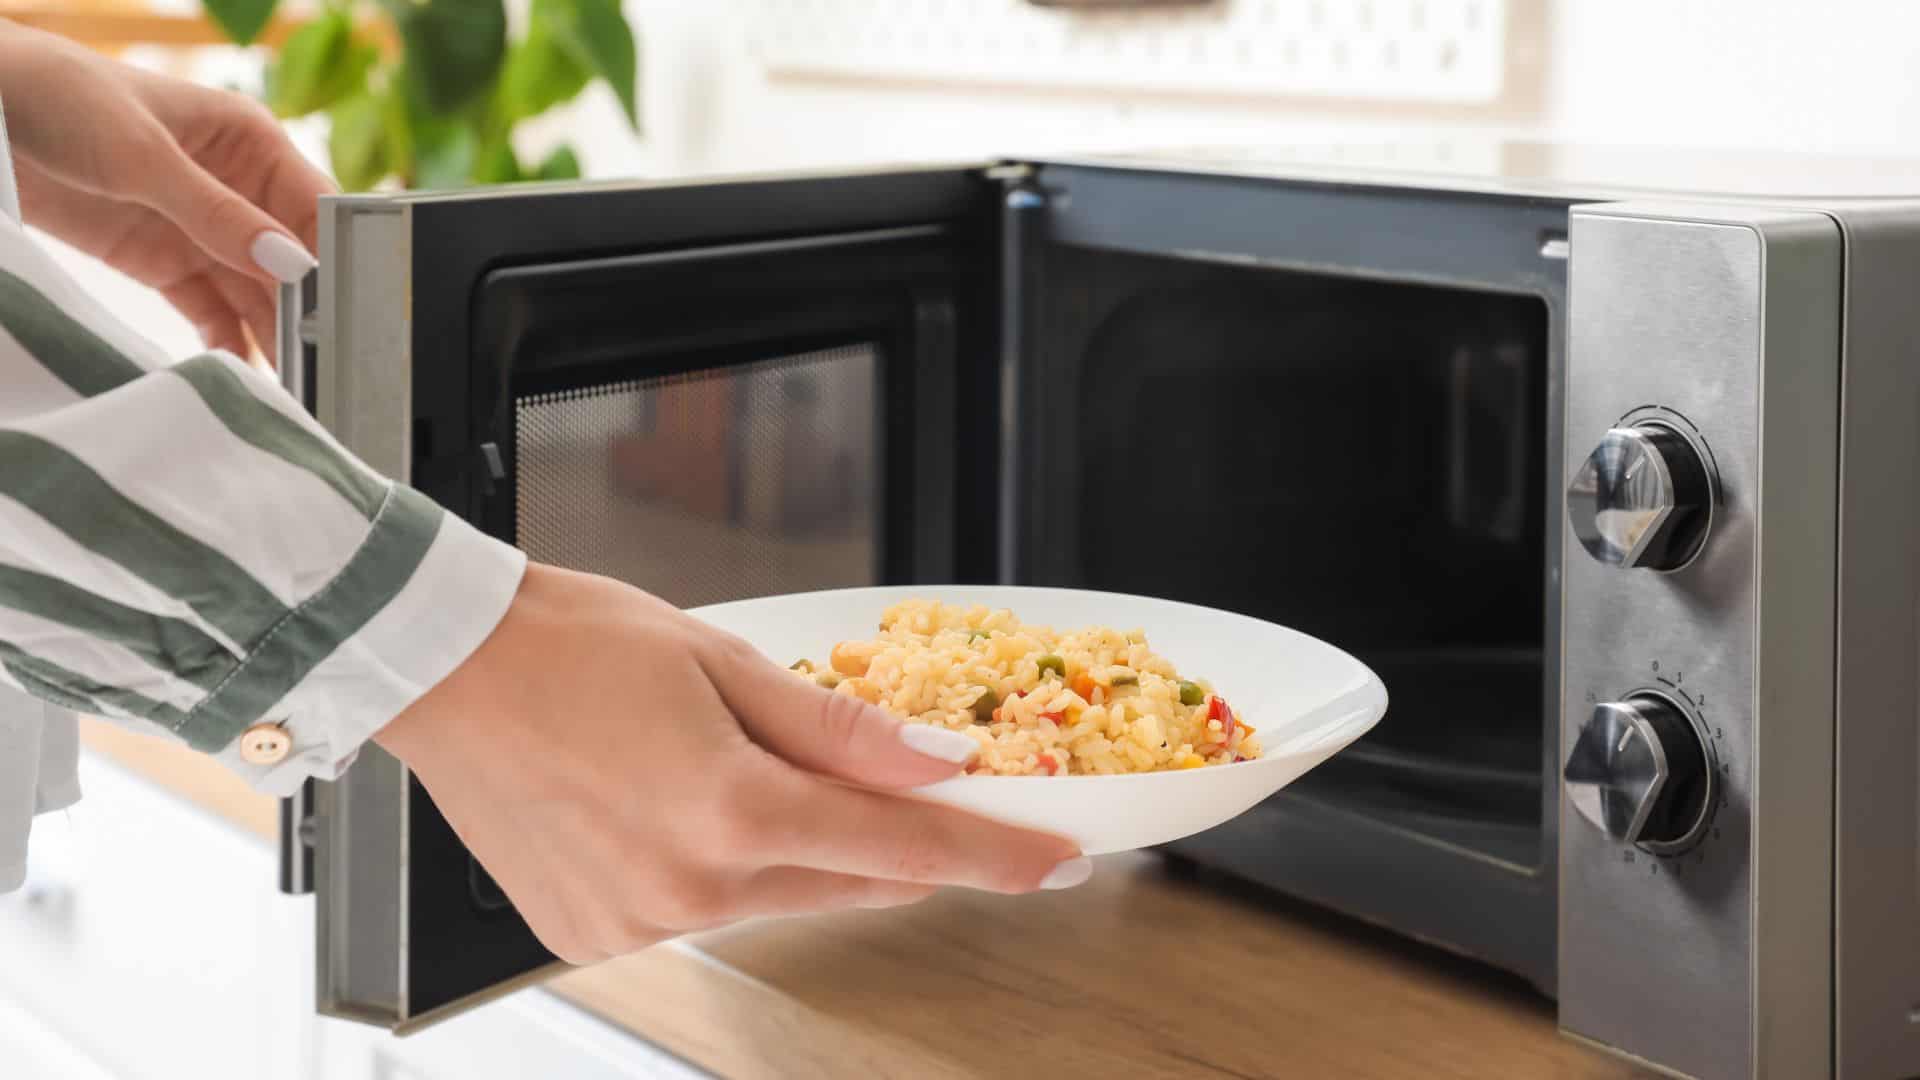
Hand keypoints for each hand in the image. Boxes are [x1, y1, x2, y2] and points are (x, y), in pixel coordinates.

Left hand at [0, 21, 333, 360]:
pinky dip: (226, 343)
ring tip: (292, 387)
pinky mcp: (163, 262)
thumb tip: (290, 265)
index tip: (341, 315)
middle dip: (306, 312)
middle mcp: (239, 189)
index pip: (314, 210)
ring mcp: (201, 229)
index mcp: (252, 144)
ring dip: (271, 337)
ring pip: (255, 293)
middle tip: (321, 369)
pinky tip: (242, 376)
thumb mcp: (141, 155)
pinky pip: (210, 311)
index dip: (332, 261)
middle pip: (290, 262)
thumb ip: (216, 213)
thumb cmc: (62, 98)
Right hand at [375, 564, 1090, 965]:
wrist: (445, 667)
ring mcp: (636, 922)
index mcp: (726, 809)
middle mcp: (684, 886)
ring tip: (741, 766)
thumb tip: (938, 766)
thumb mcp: (722, 661)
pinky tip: (687, 807)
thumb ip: (839, 730)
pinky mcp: (594, 937)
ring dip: (798, 847)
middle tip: (926, 798)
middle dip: (893, 840)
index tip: (1056, 861)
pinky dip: (726, 868)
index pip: (899, 845)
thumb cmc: (572, 642)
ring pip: (776, 897)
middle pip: (844, 878)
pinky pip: (704, 911)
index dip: (990, 853)